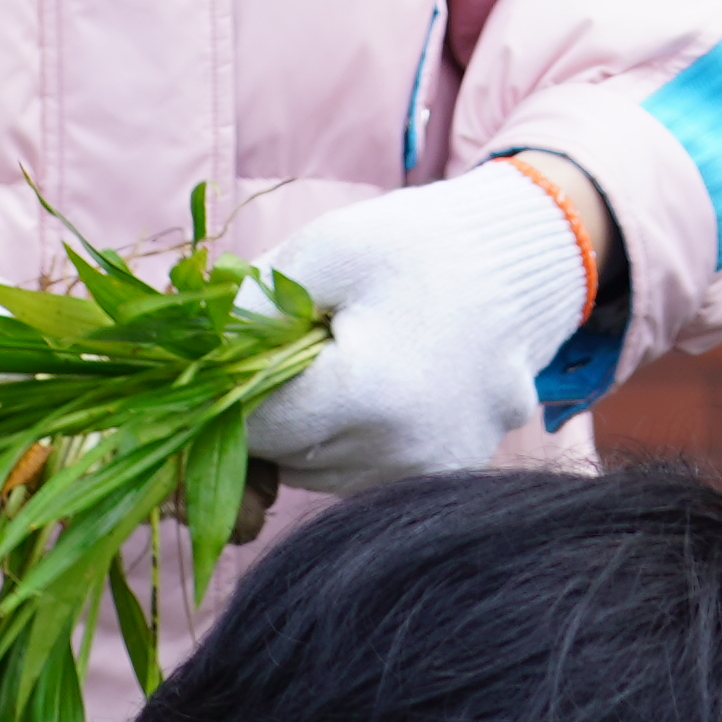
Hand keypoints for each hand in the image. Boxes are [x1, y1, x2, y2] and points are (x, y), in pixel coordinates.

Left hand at [241, 159, 608, 490]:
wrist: (521, 264)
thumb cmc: (418, 245)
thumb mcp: (323, 250)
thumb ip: (251, 310)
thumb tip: (199, 361)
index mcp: (366, 394)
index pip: (257, 428)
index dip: (230, 394)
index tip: (234, 358)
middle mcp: (401, 452)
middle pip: (289, 458)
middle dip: (273, 410)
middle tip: (295, 349)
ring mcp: (430, 471)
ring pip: (323, 474)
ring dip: (313, 430)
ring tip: (342, 363)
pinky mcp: (448, 477)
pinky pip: (366, 473)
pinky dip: (355, 439)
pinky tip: (378, 386)